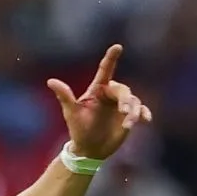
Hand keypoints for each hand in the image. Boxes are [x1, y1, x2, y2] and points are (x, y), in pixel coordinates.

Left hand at [47, 44, 152, 159]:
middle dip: (125, 100)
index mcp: (97, 90)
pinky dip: (144, 113)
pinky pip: (141, 110)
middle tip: (124, 112)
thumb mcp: (71, 112)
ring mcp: (121, 105)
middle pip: (123, 89)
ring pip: (133, 100)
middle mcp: (110, 94)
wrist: (90, 148)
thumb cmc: (78, 129)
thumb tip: (50, 81)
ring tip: (128, 125)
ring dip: (133, 111)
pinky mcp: (130, 115)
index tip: (117, 46)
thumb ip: (64, 96)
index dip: (111, 58)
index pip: (105, 70)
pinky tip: (146, 120)